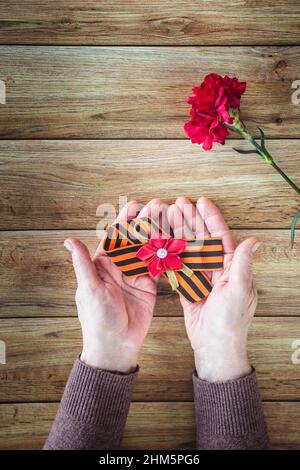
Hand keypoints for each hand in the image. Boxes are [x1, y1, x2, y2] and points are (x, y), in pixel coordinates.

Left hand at [64, 199, 166, 373]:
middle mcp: (120, 266)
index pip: (115, 236)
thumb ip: (83, 264)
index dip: (124, 220)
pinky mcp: (149, 285)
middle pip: (135, 239)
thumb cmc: (97, 318)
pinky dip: (167, 254)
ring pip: (148, 249)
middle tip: (159, 205)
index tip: (135, 205)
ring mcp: (136, 274)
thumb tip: (68, 240)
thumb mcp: (89, 289)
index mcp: (103, 264)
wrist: (116, 346)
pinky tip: (176, 240)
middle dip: (146, 221)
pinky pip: (159, 266)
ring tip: (170, 217)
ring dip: (158, 233)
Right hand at [168, 197, 259, 381]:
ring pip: (188, 249)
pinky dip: (170, 252)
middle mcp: (216, 269)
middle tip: (178, 204)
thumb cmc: (230, 320)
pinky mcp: (187, 287)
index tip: (201, 201)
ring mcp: (200, 277)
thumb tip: (254, 240)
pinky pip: (177, 265)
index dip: (211, 217)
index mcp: (231, 267)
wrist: (214, 346)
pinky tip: (161, 240)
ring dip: (179, 232)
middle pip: (201, 238)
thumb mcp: (239, 289)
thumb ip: (242, 264)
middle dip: (191, 220)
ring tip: (168, 215)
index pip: (220, 236)